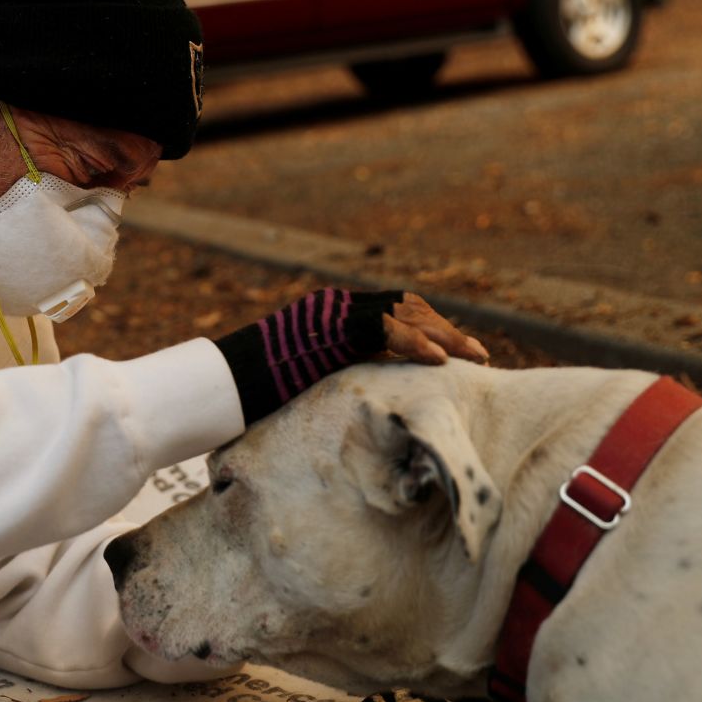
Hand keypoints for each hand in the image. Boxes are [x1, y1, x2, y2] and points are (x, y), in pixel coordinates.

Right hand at [215, 289, 489, 424]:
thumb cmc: (257, 392)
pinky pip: (383, 330)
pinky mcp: (330, 327)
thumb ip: (341, 373)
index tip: (457, 353)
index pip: (393, 312)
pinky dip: (415, 343)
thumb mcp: (309, 379)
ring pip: (403, 314)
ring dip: (442, 335)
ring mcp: (333, 312)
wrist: (222, 384)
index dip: (430, 329)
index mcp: (333, 314)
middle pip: (406, 308)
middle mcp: (336, 305)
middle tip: (479, 354)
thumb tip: (372, 396)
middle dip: (445, 330)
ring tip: (474, 356)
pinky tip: (441, 361)